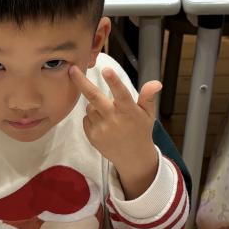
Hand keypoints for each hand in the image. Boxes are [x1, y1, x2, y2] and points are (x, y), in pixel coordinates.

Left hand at [70, 66, 161, 199]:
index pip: (121, 93)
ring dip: (95, 105)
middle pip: (94, 97)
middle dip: (82, 82)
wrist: (133, 158)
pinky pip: (86, 119)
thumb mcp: (148, 114)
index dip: (114, 81)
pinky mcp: (92, 136)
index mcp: (129, 111)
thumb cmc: (140, 131)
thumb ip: (148, 97)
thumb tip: (156, 82)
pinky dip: (92, 117)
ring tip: (109, 115)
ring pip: (90, 107)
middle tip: (72, 69)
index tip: (106, 70)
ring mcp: (101, 128)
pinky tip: (104, 124)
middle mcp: (114, 119)